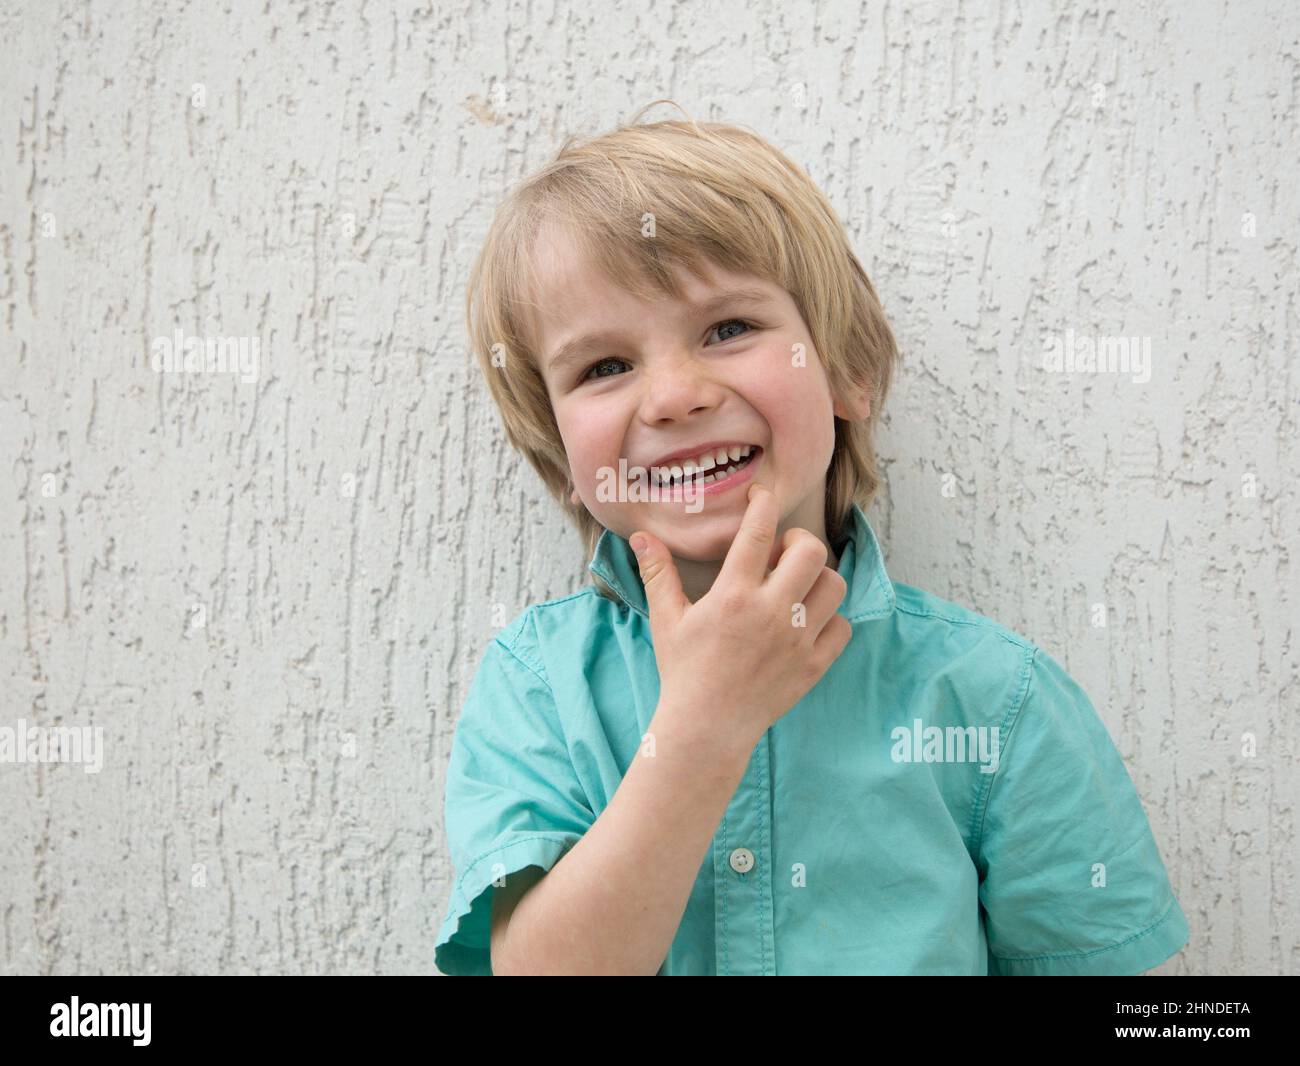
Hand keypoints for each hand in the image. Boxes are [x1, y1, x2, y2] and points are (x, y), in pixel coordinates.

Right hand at [630, 483, 852, 756]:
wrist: (706, 728)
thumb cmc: (683, 671)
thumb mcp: (666, 619)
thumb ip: (658, 573)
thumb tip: (641, 536)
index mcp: (733, 596)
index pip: (758, 531)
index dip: (764, 503)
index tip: (761, 496)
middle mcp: (771, 613)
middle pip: (810, 551)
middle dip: (799, 541)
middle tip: (781, 552)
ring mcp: (797, 640)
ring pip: (833, 586)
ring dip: (817, 578)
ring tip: (795, 586)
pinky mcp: (814, 665)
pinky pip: (841, 627)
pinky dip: (830, 619)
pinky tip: (807, 622)